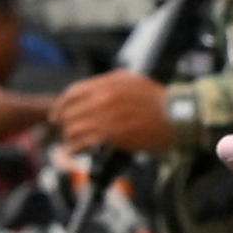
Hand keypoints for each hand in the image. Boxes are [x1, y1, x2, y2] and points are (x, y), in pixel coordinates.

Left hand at [53, 72, 174, 154]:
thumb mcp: (131, 81)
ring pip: (72, 128)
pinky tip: (75, 151)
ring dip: (69, 138)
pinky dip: (74, 148)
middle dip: (64, 124)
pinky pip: (82, 142)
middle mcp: (103, 98)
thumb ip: (108, 84)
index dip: (60, 105)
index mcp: (107, 83)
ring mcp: (106, 116)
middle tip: (65, 132)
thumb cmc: (157, 100)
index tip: (56, 115)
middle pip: (69, 112)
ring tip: (72, 143)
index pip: (72, 93)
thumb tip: (90, 91)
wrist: (176, 115)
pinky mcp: (111, 134)